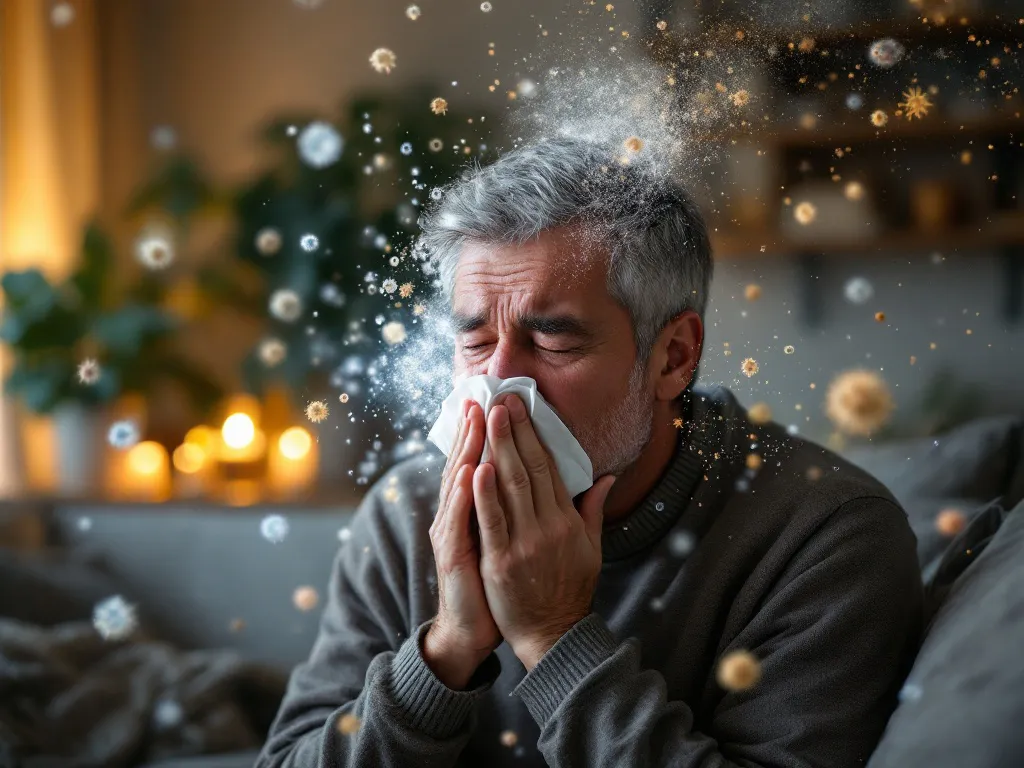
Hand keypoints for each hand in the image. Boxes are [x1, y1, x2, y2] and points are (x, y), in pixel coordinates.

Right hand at [426, 399, 501, 686]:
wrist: (472, 629)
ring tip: (477, 417)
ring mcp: (451, 532)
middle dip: (478, 428)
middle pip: (467, 462)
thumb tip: (546, 481)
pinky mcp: (451, 552)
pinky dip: (464, 493)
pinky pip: (458, 518)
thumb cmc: (495, 584)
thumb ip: (524, 509)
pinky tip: (470, 469)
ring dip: (468, 448)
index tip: (502, 401)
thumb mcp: (511, 540)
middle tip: (485, 394)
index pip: (482, 462)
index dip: (490, 433)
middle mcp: (458, 514)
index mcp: (475, 509)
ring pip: (459, 481)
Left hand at [473, 394, 616, 670]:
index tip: (524, 407)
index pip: (549, 468)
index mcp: (568, 520)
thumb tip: (605, 477)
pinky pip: (493, 521)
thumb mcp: (590, 549)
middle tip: (503, 398)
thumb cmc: (569, 590)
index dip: (536, 435)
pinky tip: (478, 465)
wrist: (553, 635)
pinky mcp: (502, 562)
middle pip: (530, 468)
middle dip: (516, 430)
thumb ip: (592, 510)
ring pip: (511, 486)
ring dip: (499, 448)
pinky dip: (485, 493)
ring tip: (489, 416)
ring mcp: (525, 543)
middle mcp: (549, 526)